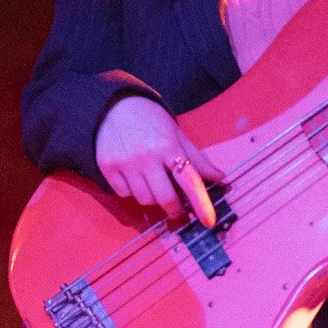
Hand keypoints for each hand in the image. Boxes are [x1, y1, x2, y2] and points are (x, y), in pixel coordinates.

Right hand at [94, 95, 223, 228]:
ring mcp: (125, 162)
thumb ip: (197, 158)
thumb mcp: (176, 134)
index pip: (189, 181)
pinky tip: (133, 176)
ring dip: (152, 198)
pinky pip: (123, 193)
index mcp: (168, 146)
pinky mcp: (107, 166)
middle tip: (178, 210)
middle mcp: (146, 156)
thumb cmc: (151, 121)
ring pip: (144, 199)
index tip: (208, 221)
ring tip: (153, 184)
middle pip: (165, 198)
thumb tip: (220, 178)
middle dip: (175, 210)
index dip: (201, 204)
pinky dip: (131, 191)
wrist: (113, 106)